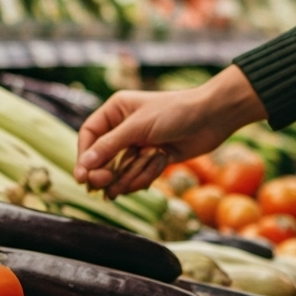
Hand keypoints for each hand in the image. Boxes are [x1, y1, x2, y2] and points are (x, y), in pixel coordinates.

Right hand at [74, 64, 266, 196]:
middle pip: (101, 158)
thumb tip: (85, 165)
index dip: (83, 156)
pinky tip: (161, 160)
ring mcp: (139, 145)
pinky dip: (147, 175)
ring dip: (130, 174)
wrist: (213, 117)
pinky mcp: (153, 159)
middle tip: (105, 186)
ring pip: (121, 171)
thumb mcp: (138, 127)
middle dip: (105, 172)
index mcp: (116, 110)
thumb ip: (110, 146)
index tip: (82, 177)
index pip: (89, 135)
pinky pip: (139, 176)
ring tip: (142, 169)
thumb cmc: (175, 112)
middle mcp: (124, 127)